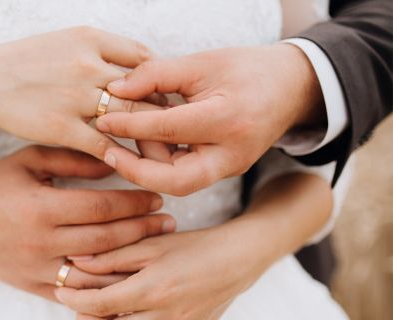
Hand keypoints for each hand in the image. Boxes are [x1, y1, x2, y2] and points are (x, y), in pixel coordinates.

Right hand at [0, 26, 164, 158]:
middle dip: (165, 111)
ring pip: (130, 117)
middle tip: (179, 129)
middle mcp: (86, 64)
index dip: (161, 81)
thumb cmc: (27, 62)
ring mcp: (74, 96)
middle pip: (145, 88)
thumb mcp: (66, 41)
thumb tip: (139, 68)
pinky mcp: (61, 126)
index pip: (144, 58)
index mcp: (90, 38)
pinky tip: (131, 163)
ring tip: (162, 150)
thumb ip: (103, 51)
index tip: (168, 99)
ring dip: (150, 135)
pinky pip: (104, 144)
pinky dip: (122, 155)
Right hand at [0, 145, 175, 300]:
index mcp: (40, 207)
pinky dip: (102, 287)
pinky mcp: (32, 286)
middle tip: (168, 222)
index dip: (134, 203)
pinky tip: (125, 276)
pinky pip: (75, 293)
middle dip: (142, 231)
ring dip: (129, 264)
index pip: (100, 208)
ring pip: (94, 274)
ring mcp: (36, 269)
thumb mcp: (29, 160)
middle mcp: (40, 242)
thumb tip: (115, 159)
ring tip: (156, 250)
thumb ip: (72, 157)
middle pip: (105, 241)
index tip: (157, 198)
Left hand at [55, 218, 274, 319]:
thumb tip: (75, 262)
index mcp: (153, 290)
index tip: (62, 292)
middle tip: (79, 307)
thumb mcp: (150, 244)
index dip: (73, 300)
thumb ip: (111, 255)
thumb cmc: (191, 248)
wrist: (234, 262)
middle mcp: (165, 319)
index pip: (98, 305)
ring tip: (102, 318)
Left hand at [95, 44, 323, 194]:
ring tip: (135, 134)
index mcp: (229, 119)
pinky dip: (163, 163)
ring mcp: (230, 168)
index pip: (168, 129)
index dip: (130, 125)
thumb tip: (116, 89)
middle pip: (174, 180)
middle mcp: (232, 154)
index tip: (102, 119)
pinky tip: (150, 142)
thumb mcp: (202, 63)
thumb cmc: (246, 70)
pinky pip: (186, 176)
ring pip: (178, 182)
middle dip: (136, 170)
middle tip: (108, 152)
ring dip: (149, 163)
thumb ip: (156, 75)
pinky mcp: (225, 172)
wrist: (290, 88)